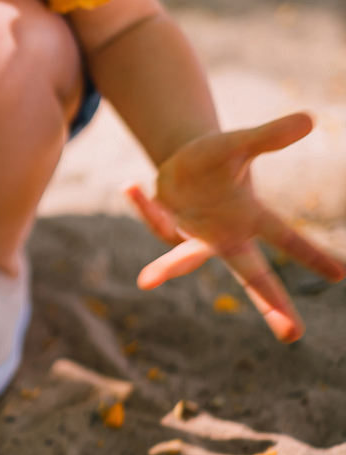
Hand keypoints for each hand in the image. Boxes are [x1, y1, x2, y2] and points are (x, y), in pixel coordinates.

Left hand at [124, 112, 344, 342]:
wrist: (184, 165)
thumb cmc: (218, 157)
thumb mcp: (240, 142)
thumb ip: (269, 136)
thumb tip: (309, 119)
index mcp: (252, 217)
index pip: (286, 237)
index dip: (311, 254)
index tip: (340, 274)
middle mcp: (227, 235)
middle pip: (252, 274)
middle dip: (271, 303)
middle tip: (294, 335)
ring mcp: (195, 237)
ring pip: (183, 259)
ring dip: (167, 269)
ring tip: (146, 280)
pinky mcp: (167, 230)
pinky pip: (154, 219)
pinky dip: (142, 204)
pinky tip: (129, 186)